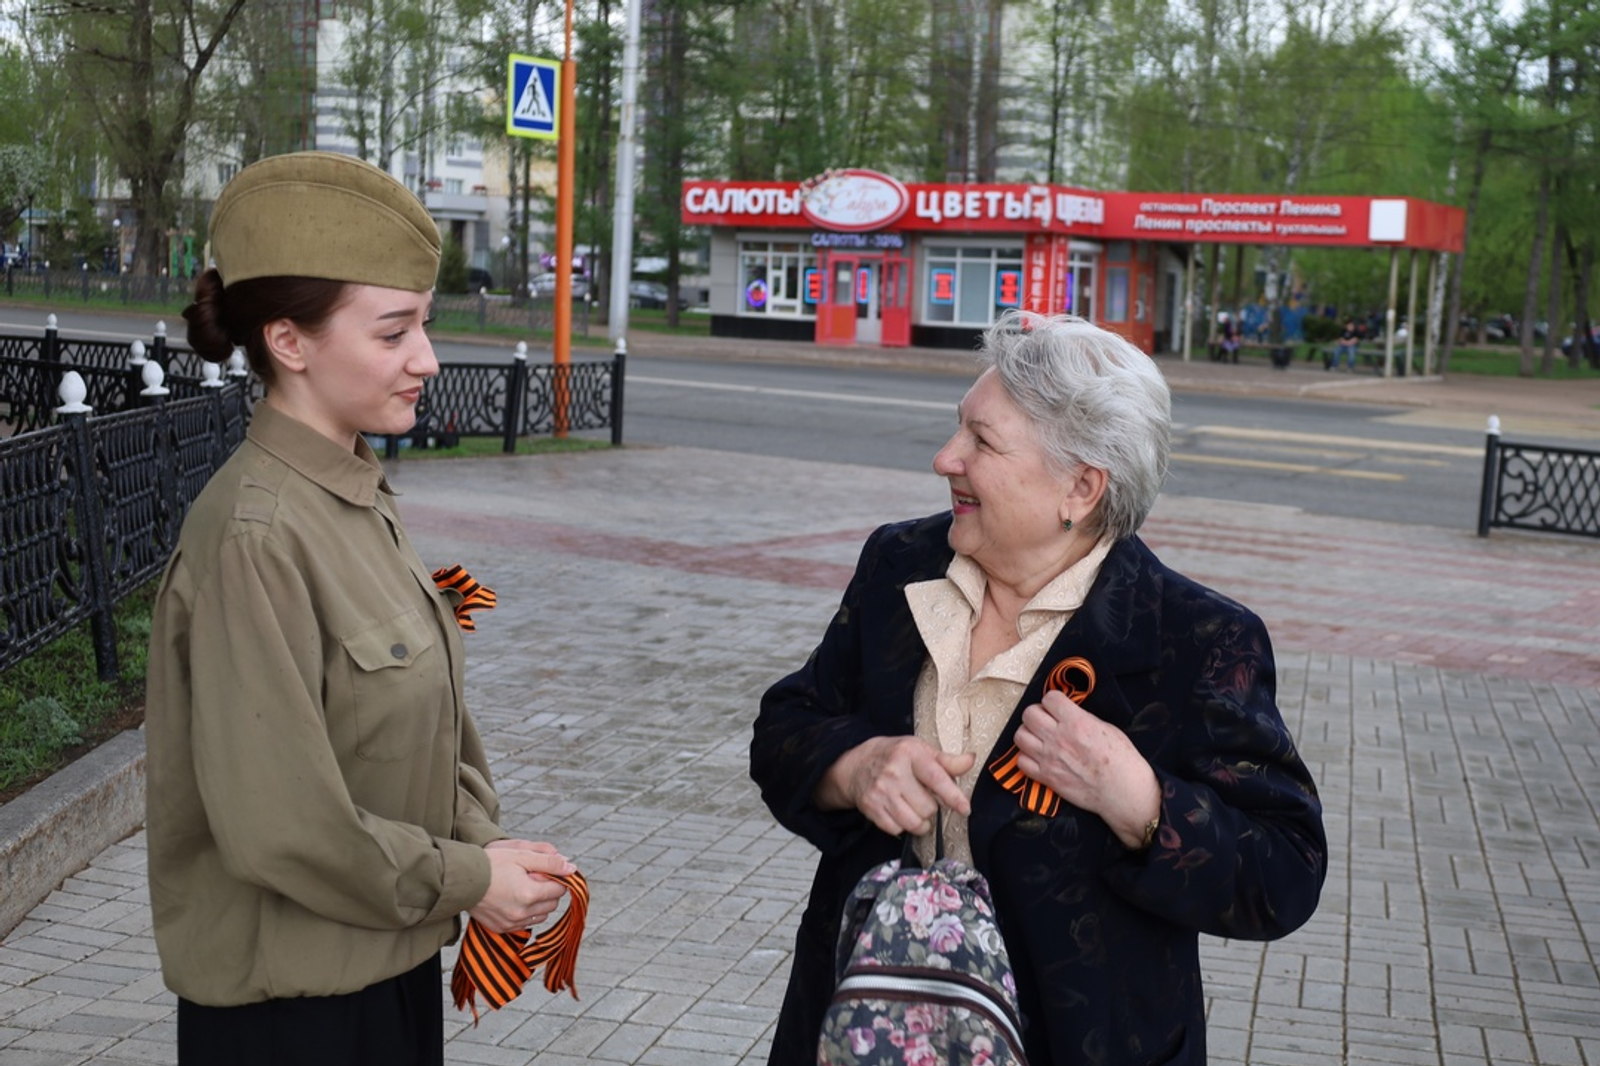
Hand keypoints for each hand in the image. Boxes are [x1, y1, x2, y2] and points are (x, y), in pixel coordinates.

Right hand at [469, 841, 574, 932]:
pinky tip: (513, 899)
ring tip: (522, 887)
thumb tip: (572, 869)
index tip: (545, 870)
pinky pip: (524, 924)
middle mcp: (521, 913)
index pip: (559, 889)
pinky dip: (525, 913)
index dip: (555, 877)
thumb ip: (550, 862)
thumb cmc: (491, 864)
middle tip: (532, 877)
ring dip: (538, 903)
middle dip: (548, 890)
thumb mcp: (522, 856)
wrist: (461, 878)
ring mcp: (510, 923)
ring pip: (540, 916)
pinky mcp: (501, 928)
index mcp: (529, 894)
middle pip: (552, 904)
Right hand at [816, 735, 974, 836]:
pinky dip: (903, 826)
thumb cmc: (895, 756)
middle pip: (928, 807)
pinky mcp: (871, 807)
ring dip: (921, 822)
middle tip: (923, 798)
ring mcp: (881, 791)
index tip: (965, 809)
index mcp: (910, 754)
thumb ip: (947, 760)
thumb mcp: (920, 750)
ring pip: (913, 822)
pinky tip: (900, 813)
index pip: (936, 778)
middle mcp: (894, 772)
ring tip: (916, 809)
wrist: (856, 764)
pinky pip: (897, 829)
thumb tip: (970, 760)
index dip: (953, 796)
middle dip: (931, 807)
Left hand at [1014, 690, 1159, 848]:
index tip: (1057, 706)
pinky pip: (1021, 762)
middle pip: (1029, 714)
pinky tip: (1038, 757)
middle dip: (1037, 713)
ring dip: (1028, 734)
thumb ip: (1083, 718)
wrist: (1124, 792)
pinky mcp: (1047, 777)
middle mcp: (1059, 738)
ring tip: (1040, 738)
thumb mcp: (1107, 728)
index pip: (1049, 698)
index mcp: (1076, 723)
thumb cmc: (1122, 761)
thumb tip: (1068, 714)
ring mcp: (1050, 758)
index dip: (1053, 700)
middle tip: (1046, 720)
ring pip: (1020, 736)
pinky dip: (1027, 757)